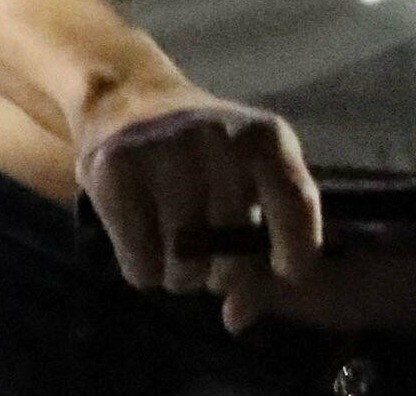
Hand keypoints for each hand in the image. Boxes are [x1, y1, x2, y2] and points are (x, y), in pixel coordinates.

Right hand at [72, 78, 323, 332]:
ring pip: (184, 270)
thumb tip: (238, 317)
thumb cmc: (202, 154)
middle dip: (221, 273)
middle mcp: (219, 138)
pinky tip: (142, 231)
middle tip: (208, 248)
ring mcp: (166, 151)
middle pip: (233, 259)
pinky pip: (141, 267)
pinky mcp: (118, 170)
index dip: (296, 254)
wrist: (130, 98)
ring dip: (180, 274)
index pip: (297, 206)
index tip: (283, 273)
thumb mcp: (248, 176)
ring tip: (174, 236)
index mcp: (266, 136)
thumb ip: (261, 245)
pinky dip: (144, 267)